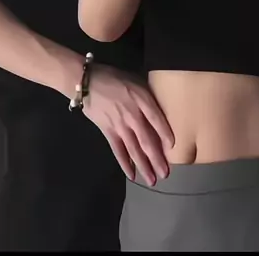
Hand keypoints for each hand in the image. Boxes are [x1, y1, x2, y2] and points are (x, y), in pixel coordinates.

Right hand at [82, 65, 173, 186]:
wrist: (87, 82)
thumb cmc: (114, 77)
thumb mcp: (135, 80)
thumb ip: (146, 96)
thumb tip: (159, 110)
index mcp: (141, 98)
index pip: (156, 119)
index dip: (165, 133)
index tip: (172, 147)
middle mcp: (132, 114)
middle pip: (147, 140)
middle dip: (157, 159)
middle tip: (166, 174)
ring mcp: (119, 125)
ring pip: (134, 150)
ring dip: (144, 166)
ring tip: (152, 180)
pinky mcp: (107, 132)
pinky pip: (118, 151)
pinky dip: (125, 164)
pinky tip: (132, 175)